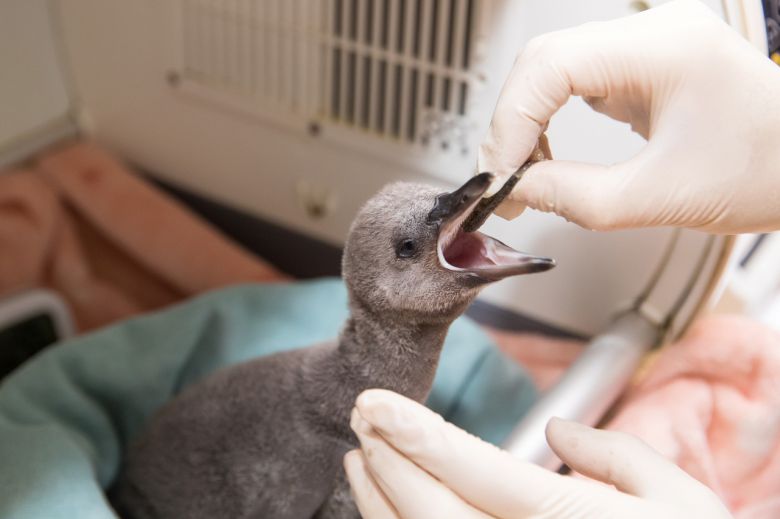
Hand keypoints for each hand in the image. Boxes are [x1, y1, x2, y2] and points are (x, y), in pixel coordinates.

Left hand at [345, 389, 731, 518]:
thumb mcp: (675, 499)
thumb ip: (614, 456)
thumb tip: (558, 436)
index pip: (471, 469)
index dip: (414, 432)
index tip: (374, 402)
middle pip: (429, 506)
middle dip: (388, 456)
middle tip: (363, 415)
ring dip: (378, 498)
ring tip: (360, 456)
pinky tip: (384, 510)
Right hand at [478, 0, 779, 232]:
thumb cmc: (766, 172)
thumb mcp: (662, 196)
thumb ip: (577, 198)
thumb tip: (518, 193)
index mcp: (663, 50)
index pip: (552, 65)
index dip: (511, 120)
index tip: (498, 173)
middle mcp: (651, 36)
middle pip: (543, 61)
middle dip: (510, 122)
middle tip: (496, 179)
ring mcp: (645, 49)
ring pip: (552, 70)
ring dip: (525, 122)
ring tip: (518, 176)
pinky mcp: (641, 71)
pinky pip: (574, 85)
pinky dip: (548, 122)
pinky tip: (544, 159)